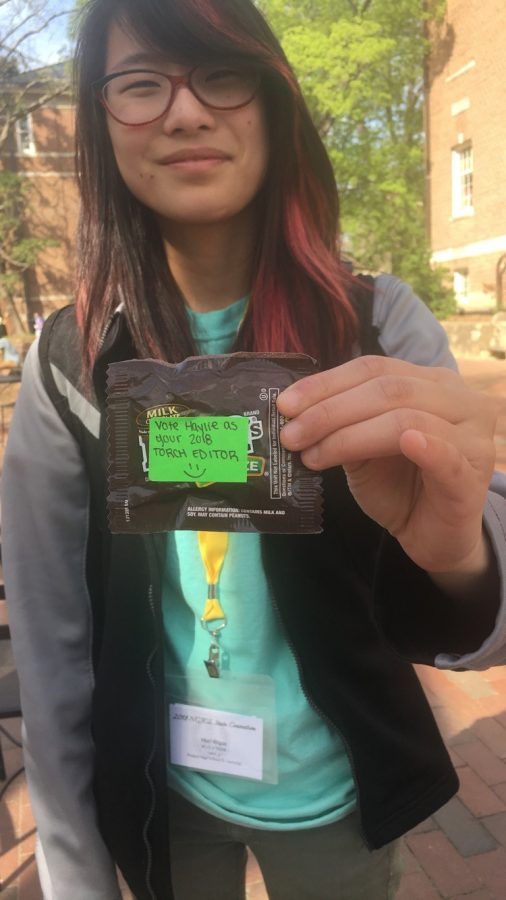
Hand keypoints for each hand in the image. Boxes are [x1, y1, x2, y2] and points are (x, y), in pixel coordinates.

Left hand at [278, 356, 499, 575]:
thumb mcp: (363, 449)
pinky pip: (447, 454)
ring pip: (406, 418)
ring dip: (350, 435)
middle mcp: (458, 399)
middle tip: (290, 434)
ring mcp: (471, 435)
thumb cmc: (400, 487)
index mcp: (431, 382)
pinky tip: (405, 442)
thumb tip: (293, 410)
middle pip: (387, 390)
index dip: (326, 383)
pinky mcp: (472, 475)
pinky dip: (425, 445)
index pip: (374, 369)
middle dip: (330, 411)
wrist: (432, 536)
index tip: (285, 404)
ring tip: (313, 456)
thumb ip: (342, 423)